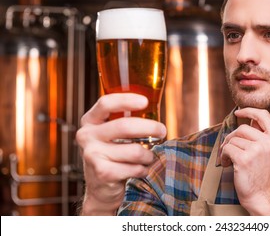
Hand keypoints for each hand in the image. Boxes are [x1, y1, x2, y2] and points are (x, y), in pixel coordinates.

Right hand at [76, 93, 165, 214]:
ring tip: (147, 158)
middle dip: (150, 127)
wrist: (101, 188)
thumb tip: (154, 107)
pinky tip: (140, 170)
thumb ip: (126, 119)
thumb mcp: (113, 134)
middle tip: (162, 131)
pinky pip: (134, 168)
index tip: (145, 102)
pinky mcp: (101, 172)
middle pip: (124, 126)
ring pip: (134, 150)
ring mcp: (92, 154)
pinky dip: (143, 170)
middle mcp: (86, 135)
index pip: (106, 103)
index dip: (126, 100)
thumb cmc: (113, 155)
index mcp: (90, 121)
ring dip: (148, 155)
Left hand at [220, 108, 269, 214]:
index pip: (263, 115)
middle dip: (232, 137)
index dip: (249, 110)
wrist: (262, 196)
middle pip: (243, 128)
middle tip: (229, 149)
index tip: (238, 112)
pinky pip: (227, 149)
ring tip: (230, 160)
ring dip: (227, 149)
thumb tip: (249, 118)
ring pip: (233, 139)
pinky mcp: (244, 159)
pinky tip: (227, 164)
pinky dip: (223, 156)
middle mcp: (269, 143)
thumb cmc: (263, 174)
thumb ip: (263, 135)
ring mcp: (257, 150)